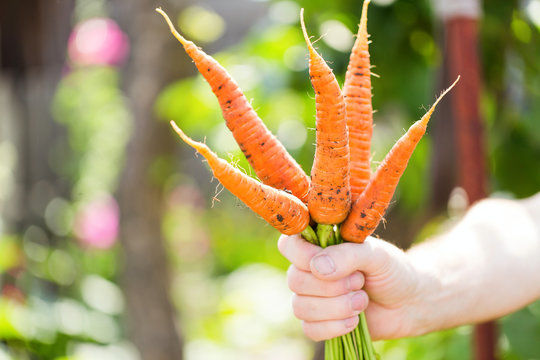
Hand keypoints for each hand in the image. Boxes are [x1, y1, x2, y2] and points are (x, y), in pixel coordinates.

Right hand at [278, 234, 423, 340]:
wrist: (410, 302)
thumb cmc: (392, 270)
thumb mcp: (376, 255)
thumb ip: (347, 255)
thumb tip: (317, 268)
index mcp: (318, 244)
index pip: (289, 245)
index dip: (303, 256)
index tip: (328, 264)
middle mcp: (309, 270)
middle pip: (294, 281)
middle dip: (332, 287)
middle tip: (360, 282)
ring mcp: (312, 297)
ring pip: (301, 308)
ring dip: (336, 308)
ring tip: (362, 301)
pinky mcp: (319, 322)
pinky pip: (310, 329)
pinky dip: (335, 327)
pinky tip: (355, 321)